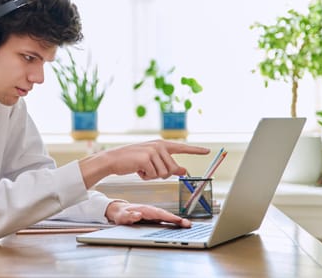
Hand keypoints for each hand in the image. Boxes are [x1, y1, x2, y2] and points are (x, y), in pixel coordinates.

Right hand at [78, 140, 209, 187]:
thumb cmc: (132, 161)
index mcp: (161, 144)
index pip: (182, 147)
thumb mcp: (152, 161)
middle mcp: (159, 146)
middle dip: (162, 174)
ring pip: (163, 173)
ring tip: (141, 168)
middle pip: (172, 169)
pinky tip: (137, 169)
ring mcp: (153, 151)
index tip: (208, 150)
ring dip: (152, 175)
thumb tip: (184, 170)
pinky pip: (153, 175)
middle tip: (148, 170)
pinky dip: (145, 176)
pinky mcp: (146, 158)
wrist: (113, 159)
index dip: (195, 150)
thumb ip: (168, 164)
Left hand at [105, 201, 190, 227]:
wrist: (118, 210)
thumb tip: (138, 215)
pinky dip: (172, 221)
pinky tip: (179, 225)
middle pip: (165, 215)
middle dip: (177, 219)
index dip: (169, 217)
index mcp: (145, 210)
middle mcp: (150, 211)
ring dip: (176, 221)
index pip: (159, 214)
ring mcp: (152, 214)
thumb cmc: (121, 213)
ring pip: (166, 217)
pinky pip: (164, 219)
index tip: (178, 220)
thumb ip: (130, 216)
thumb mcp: (122, 216)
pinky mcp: (153, 217)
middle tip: (188, 224)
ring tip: (187, 225)